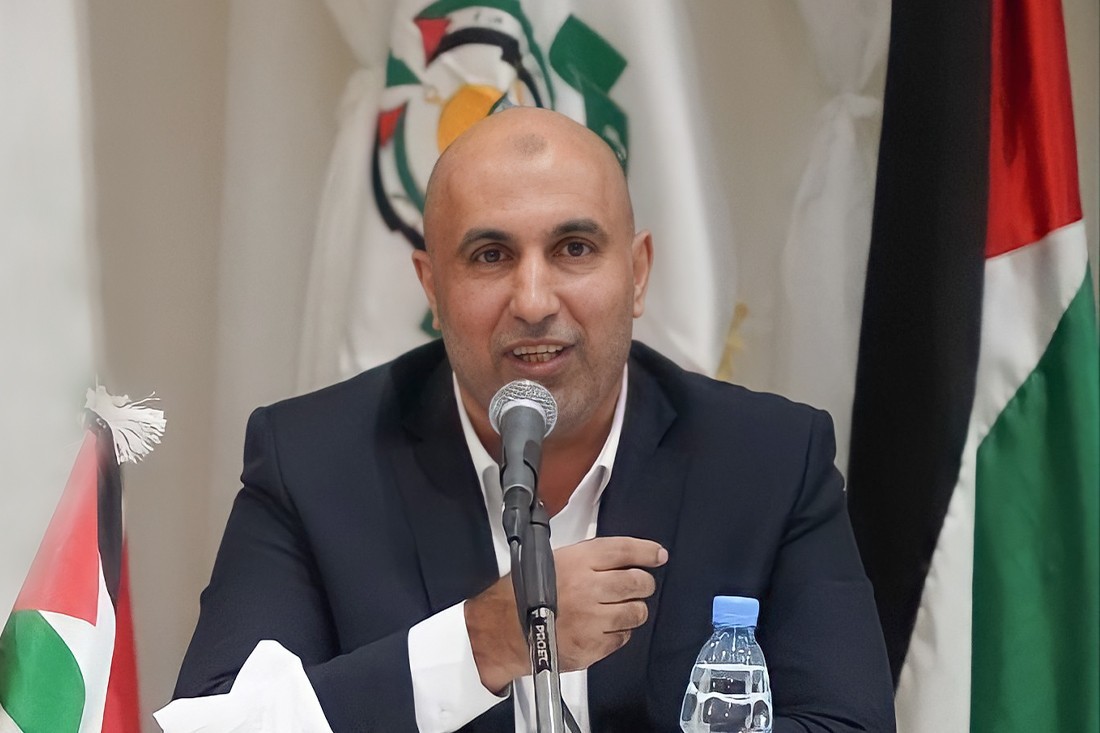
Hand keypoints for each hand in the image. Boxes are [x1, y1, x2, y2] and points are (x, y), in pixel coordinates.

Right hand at [465, 537, 667, 692]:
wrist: (502, 630)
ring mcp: (592, 620)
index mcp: (578, 562)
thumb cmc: (522, 594)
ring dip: (633, 610)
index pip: (625, 551)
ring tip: (618, 609)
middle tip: (639, 585)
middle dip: (643, 583)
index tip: (658, 555)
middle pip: (638, 582)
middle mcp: (588, 589)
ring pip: (637, 612)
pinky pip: (623, 638)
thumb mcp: (552, 560)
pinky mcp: (592, 647)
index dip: (647, 552)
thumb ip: (588, 558)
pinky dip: (619, 633)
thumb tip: (623, 556)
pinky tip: (603, 627)